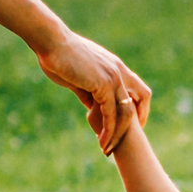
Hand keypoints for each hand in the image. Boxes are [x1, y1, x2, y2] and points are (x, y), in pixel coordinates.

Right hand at [35, 28, 149, 152]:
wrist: (51, 42)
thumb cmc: (59, 56)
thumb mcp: (78, 77)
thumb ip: (88, 92)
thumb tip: (91, 107)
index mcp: (115, 66)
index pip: (138, 89)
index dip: (138, 107)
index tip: (130, 124)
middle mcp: (119, 71)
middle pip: (141, 99)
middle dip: (136, 123)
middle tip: (125, 141)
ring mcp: (113, 77)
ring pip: (126, 112)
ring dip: (118, 133)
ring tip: (107, 149)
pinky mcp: (103, 85)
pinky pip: (111, 114)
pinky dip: (108, 130)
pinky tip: (101, 141)